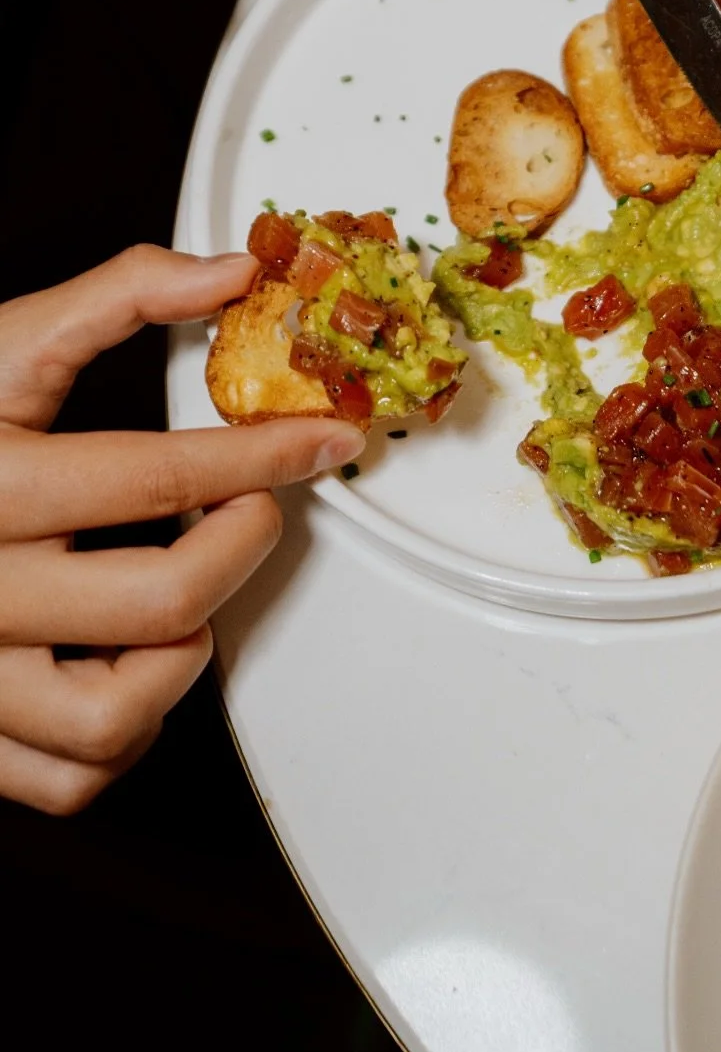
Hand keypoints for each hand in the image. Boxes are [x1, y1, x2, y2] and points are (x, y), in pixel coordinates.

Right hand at [0, 246, 363, 814]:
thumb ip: (116, 296)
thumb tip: (231, 274)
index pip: (160, 477)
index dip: (268, 453)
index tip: (323, 439)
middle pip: (160, 600)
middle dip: (241, 546)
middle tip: (253, 509)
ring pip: (111, 718)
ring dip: (182, 651)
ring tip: (184, 590)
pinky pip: (67, 777)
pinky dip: (126, 733)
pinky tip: (135, 662)